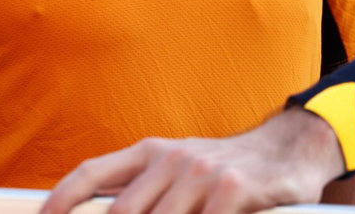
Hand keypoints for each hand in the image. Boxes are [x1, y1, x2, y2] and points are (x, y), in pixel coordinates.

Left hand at [39, 108, 346, 213]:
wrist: (293, 148)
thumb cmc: (230, 167)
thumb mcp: (183, 167)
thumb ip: (146, 190)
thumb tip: (105, 211)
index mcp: (154, 152)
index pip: (94, 173)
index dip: (61, 199)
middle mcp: (174, 158)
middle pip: (123, 213)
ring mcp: (204, 173)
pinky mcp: (234, 190)